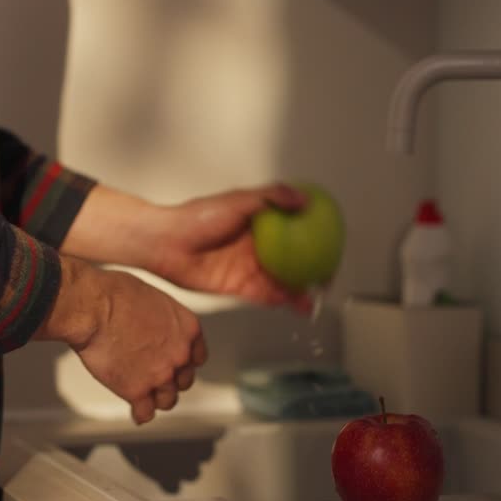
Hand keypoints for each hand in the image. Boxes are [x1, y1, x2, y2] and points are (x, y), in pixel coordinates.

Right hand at [38, 257, 206, 423]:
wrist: (94, 308)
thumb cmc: (116, 294)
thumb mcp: (153, 297)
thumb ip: (161, 319)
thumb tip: (153, 323)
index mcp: (187, 329)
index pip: (198, 357)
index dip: (185, 362)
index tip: (177, 365)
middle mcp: (179, 354)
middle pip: (183, 381)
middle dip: (171, 380)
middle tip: (157, 377)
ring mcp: (160, 376)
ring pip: (167, 400)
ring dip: (156, 398)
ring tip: (146, 395)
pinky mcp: (137, 391)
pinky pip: (145, 413)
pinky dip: (140, 413)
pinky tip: (136, 411)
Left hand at [146, 184, 314, 313]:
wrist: (166, 244)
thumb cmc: (196, 217)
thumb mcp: (238, 199)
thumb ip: (272, 197)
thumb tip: (303, 198)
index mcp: (259, 223)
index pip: (294, 230)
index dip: (314, 237)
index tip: (333, 243)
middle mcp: (256, 246)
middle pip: (292, 259)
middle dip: (312, 270)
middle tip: (328, 277)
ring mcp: (249, 267)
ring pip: (282, 280)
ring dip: (301, 289)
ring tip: (316, 295)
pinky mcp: (239, 287)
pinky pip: (266, 295)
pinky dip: (282, 299)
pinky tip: (294, 302)